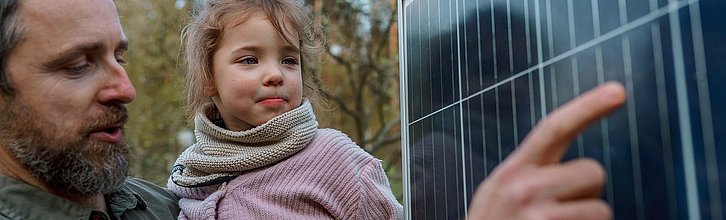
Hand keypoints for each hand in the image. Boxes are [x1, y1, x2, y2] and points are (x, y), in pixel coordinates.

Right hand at [467, 82, 625, 219]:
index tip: (619, 91)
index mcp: (513, 171)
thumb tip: (587, 172)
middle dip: (586, 191)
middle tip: (559, 209)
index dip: (588, 107)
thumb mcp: (500, 192)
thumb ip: (532, 174)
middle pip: (594, 172)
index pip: (553, 129)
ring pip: (602, 211)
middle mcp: (525, 190)